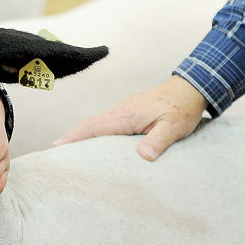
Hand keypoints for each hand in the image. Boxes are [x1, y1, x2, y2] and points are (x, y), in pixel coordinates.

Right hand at [54, 75, 206, 160]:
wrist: (191, 88)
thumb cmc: (183, 107)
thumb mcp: (174, 127)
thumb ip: (158, 141)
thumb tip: (143, 156)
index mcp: (128, 114)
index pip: (95, 126)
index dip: (75, 136)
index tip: (56, 146)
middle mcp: (122, 110)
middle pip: (91, 124)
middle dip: (72, 136)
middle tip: (53, 152)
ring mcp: (126, 109)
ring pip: (98, 122)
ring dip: (82, 134)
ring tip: (67, 150)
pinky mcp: (131, 110)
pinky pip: (107, 122)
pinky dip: (94, 130)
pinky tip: (93, 141)